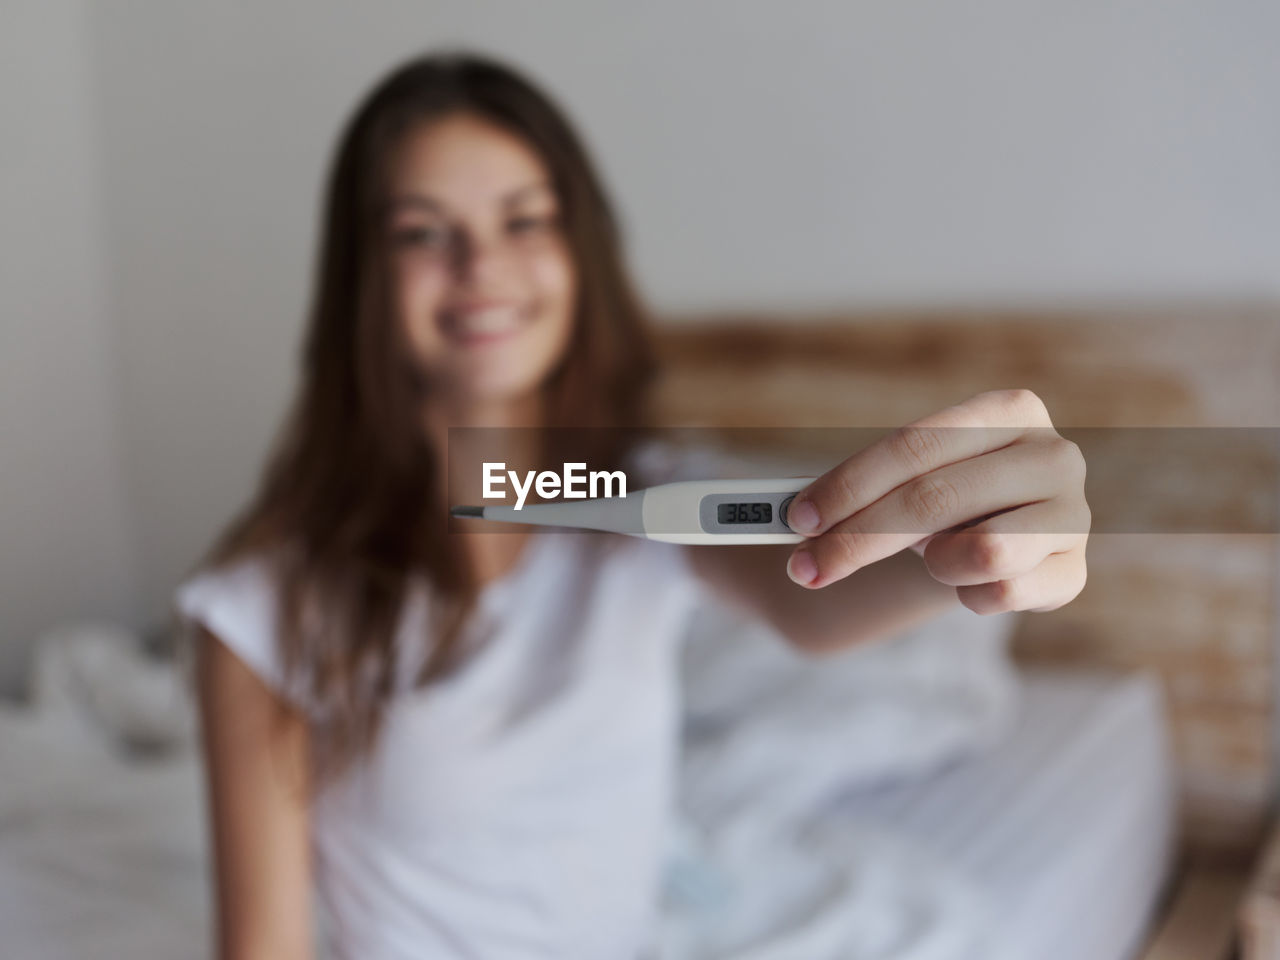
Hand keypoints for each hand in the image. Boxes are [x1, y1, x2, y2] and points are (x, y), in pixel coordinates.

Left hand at [783, 389, 1088, 613]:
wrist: (1000, 534)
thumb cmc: (942, 496)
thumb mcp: (905, 477)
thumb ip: (858, 489)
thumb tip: (785, 517)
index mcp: (1009, 410)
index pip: (914, 445)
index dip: (850, 484)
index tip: (799, 518)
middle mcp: (1053, 455)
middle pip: (933, 500)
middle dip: (858, 539)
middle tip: (807, 569)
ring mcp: (1074, 516)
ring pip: (982, 551)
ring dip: (933, 563)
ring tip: (930, 558)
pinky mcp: (1075, 573)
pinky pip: (1001, 594)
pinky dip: (966, 594)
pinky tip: (967, 580)